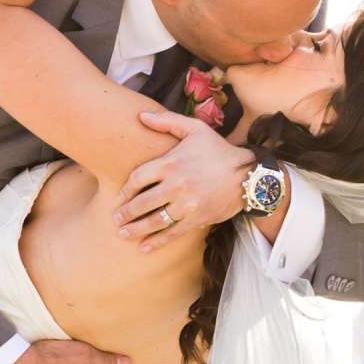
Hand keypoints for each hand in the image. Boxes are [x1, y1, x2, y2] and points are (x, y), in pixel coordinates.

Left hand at [114, 108, 254, 246]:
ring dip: (136, 229)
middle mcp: (177, 184)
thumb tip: (141, 115)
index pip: (138, 178)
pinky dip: (157, 241)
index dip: (126, 189)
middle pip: (142, 202)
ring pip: (155, 220)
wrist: (247, 174)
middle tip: (116, 218)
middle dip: (126, 213)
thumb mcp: (195, 129)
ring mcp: (187, 203)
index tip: (120, 197)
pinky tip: (143, 247)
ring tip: (122, 233)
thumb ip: (167, 121)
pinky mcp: (197, 218)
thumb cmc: (218, 150)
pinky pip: (172, 232)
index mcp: (172, 162)